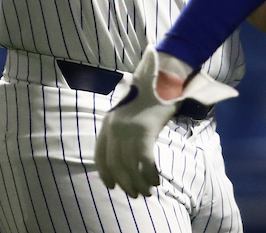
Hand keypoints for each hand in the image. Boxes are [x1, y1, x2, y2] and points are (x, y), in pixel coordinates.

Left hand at [94, 46, 236, 197]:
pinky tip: (157, 180)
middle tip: (137, 194)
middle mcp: (115, 127)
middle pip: (116, 165)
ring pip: (130, 167)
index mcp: (108, 121)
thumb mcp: (131, 106)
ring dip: (139, 183)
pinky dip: (150, 174)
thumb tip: (127, 149)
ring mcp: (129, 129)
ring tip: (148, 191)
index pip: (100, 155)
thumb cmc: (151, 90)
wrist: (165, 71)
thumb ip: (126, 125)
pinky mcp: (145, 130)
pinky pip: (145, 161)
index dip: (105, 173)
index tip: (112, 186)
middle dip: (126, 183)